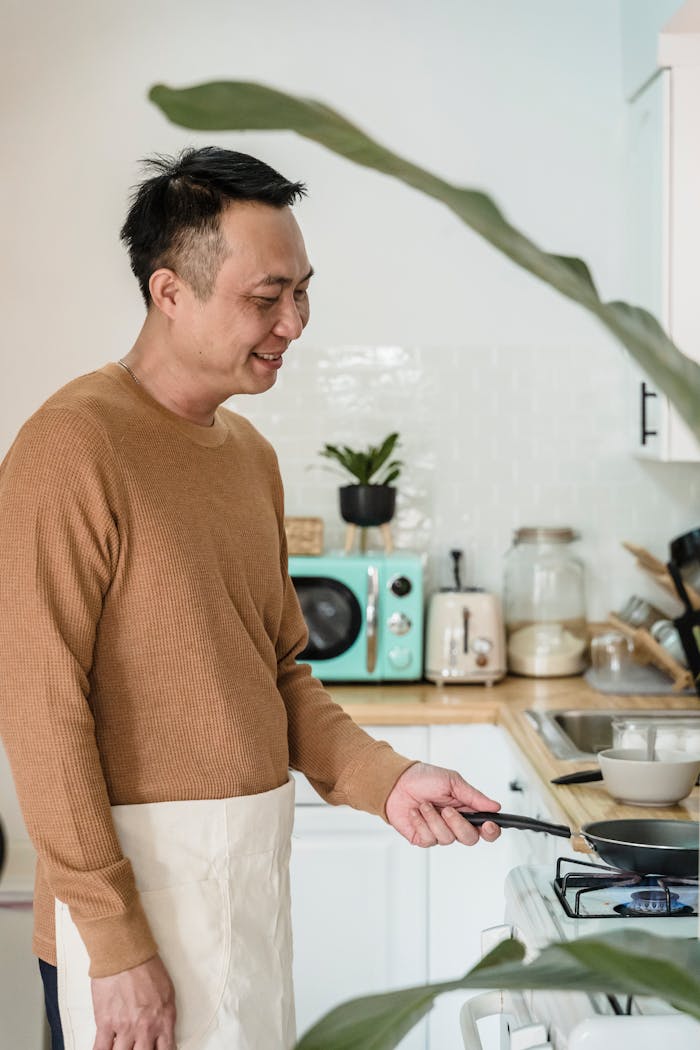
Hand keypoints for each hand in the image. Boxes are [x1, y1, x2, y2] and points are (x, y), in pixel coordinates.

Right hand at [91, 954, 175, 1049]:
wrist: (124, 953)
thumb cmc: (146, 967)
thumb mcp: (167, 993)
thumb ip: (164, 1017)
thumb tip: (162, 1034)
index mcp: (164, 1019)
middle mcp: (146, 1027)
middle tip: (136, 1047)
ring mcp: (125, 1027)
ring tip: (121, 1047)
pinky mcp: (105, 1023)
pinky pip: (101, 1049)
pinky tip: (105, 1049)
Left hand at [385, 762, 501, 847]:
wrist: (396, 782)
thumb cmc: (423, 778)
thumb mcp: (452, 781)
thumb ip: (474, 796)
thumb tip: (494, 806)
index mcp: (466, 809)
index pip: (486, 828)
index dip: (491, 831)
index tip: (488, 825)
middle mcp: (455, 824)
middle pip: (469, 838)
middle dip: (458, 823)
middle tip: (446, 809)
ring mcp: (439, 832)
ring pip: (447, 838)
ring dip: (434, 819)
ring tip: (425, 805)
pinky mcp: (423, 838)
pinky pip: (429, 839)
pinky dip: (421, 823)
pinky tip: (416, 812)